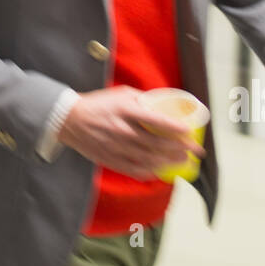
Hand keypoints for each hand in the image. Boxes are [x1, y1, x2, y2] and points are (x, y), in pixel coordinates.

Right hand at [57, 85, 204, 179]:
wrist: (69, 120)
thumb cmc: (98, 104)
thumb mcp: (121, 93)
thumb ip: (143, 100)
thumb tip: (164, 106)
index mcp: (126, 110)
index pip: (156, 121)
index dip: (175, 128)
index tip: (190, 132)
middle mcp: (122, 130)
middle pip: (156, 143)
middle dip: (179, 148)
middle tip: (194, 151)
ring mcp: (116, 147)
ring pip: (148, 158)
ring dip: (169, 161)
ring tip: (183, 161)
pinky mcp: (110, 159)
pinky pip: (134, 169)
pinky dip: (149, 172)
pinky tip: (160, 172)